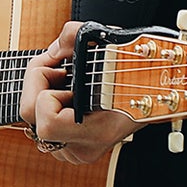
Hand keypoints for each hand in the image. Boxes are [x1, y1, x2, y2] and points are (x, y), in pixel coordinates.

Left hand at [19, 21, 135, 164]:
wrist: (155, 92)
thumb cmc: (135, 69)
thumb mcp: (108, 41)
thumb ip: (72, 35)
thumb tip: (53, 50)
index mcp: (95, 133)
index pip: (47, 122)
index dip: (46, 90)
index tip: (63, 71)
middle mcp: (82, 148)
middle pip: (31, 118)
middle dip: (38, 86)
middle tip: (59, 70)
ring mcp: (73, 151)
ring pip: (33, 122)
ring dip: (42, 94)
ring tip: (66, 82)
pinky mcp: (67, 147)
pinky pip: (41, 125)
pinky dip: (47, 105)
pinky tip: (66, 94)